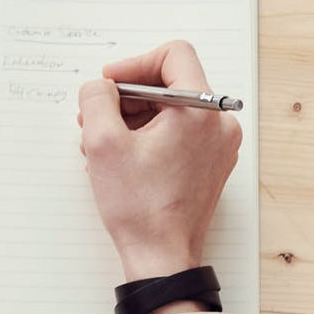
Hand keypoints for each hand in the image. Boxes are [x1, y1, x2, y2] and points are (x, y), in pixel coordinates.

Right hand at [77, 41, 241, 286]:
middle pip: (171, 84)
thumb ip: (97, 98)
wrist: (162, 257)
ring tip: (100, 143)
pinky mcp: (211, 164)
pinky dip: (148, 136)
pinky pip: (179, 133)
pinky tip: (120, 158)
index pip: (174, 56)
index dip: (134, 64)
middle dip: (127, 97)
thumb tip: (101, 86)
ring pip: (172, 110)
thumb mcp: (103, 143)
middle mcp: (219, 124)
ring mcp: (219, 146)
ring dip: (133, 119)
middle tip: (95, 117)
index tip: (109, 84)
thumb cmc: (140, 207)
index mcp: (201, 110)